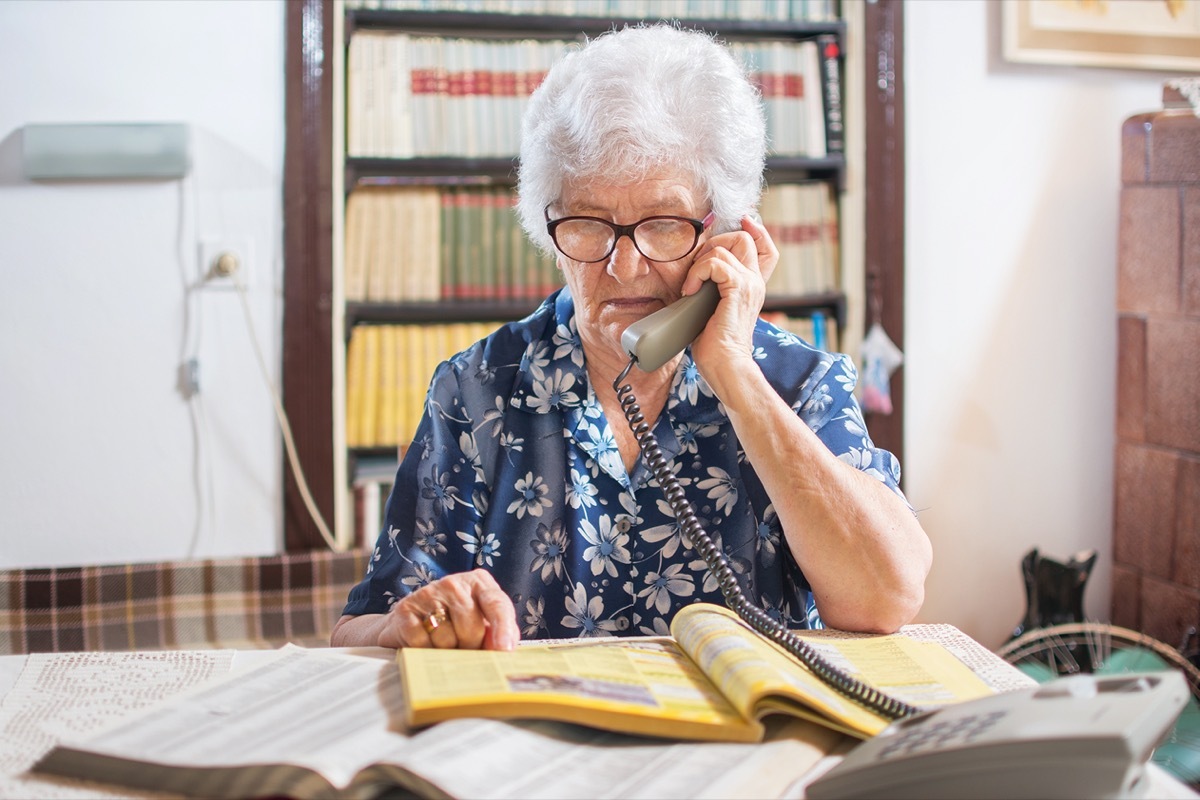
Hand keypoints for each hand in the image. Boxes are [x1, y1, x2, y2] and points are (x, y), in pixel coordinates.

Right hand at [379, 570, 519, 649]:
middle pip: (471, 628)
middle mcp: (453, 583)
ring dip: (446, 652)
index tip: (504, 650)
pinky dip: (425, 652)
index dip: (503, 628)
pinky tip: (425, 644)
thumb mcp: (482, 623)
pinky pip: (422, 643)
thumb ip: (498, 633)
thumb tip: (503, 651)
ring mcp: (428, 593)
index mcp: (479, 583)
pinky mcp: (406, 609)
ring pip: (446, 639)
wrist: (412, 621)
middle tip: (464, 648)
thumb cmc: (457, 624)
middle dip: (470, 647)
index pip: (497, 604)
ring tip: (443, 645)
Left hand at [682, 215, 775, 376]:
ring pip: (725, 246)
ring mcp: (750, 284)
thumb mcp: (712, 310)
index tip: (741, 222)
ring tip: (691, 287)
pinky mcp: (739, 288)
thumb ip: (712, 290)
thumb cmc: (715, 347)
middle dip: (714, 243)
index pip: (765, 247)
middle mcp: (756, 282)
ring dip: (699, 263)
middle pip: (744, 238)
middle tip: (697, 268)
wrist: (726, 365)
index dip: (754, 230)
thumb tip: (692, 278)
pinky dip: (697, 273)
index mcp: (752, 286)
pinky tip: (690, 291)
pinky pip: (716, 263)